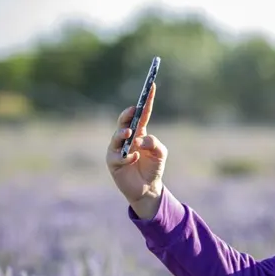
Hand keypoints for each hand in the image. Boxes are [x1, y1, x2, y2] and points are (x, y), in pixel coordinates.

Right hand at [105, 83, 167, 219]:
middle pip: (124, 121)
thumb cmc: (153, 168)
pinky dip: (127, 156)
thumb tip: (142, 139)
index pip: (142, 114)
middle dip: (127, 114)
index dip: (146, 101)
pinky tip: (134, 158)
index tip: (151, 87)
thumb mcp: (160, 154)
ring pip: (117, 137)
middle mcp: (126, 138)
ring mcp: (118, 149)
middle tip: (134, 110)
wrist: (147, 188)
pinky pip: (118, 156)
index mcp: (140, 133)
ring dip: (123, 133)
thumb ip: (155, 144)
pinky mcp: (113, 162)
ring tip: (130, 133)